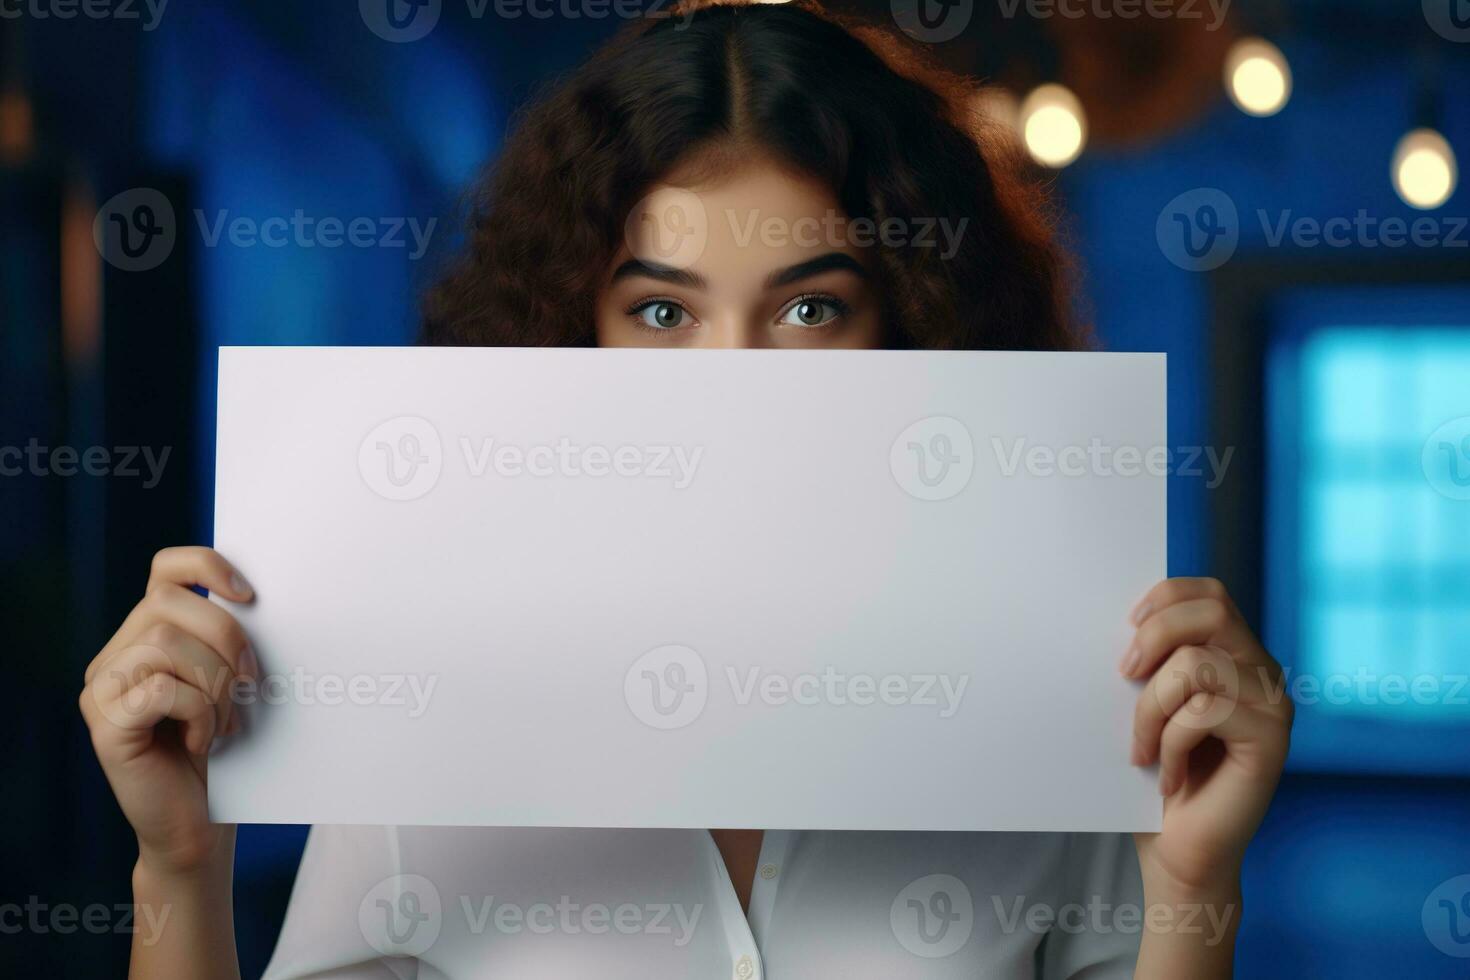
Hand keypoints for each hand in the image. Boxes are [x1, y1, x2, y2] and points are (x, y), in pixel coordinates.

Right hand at [78, 547, 257, 875]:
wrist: (202, 824)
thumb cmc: (224, 752)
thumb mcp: (232, 682)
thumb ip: (226, 639)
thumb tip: (255, 598)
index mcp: (146, 635)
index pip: (166, 569)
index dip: (208, 566)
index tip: (251, 596)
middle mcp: (115, 656)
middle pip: (168, 603)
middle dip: (226, 638)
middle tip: (251, 683)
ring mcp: (102, 689)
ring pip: (165, 643)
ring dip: (215, 682)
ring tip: (226, 721)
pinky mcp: (105, 723)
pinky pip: (162, 689)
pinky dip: (199, 713)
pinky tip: (205, 741)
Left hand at [1122, 577, 1293, 896]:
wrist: (1177, 850)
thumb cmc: (1155, 775)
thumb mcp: (1147, 704)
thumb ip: (1150, 661)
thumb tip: (1120, 623)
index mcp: (1234, 654)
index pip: (1209, 593)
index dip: (1165, 598)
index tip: (1127, 628)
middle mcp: (1263, 671)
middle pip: (1211, 612)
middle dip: (1154, 637)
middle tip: (1124, 676)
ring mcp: (1273, 705)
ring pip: (1197, 665)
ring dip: (1151, 707)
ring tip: (1142, 749)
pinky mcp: (1272, 740)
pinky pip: (1204, 713)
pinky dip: (1170, 744)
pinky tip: (1168, 777)